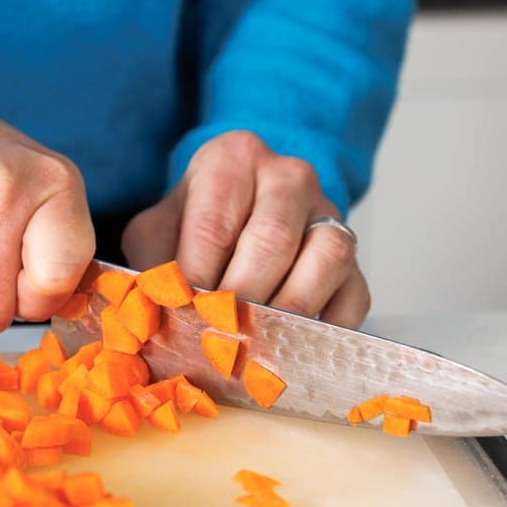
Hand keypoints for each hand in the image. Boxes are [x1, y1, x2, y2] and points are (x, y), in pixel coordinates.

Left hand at [121, 131, 369, 326]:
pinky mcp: (354, 257)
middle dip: (240, 301)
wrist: (237, 215)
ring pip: (326, 258)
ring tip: (254, 346)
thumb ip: (152, 265)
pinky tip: (291, 348)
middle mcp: (288, 175)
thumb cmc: (191, 227)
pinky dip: (325, 329)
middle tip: (216, 341)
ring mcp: (328, 213)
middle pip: (272, 242)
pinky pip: (353, 295)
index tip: (183, 317)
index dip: (197, 280)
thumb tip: (153, 315)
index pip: (214, 225)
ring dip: (287, 313)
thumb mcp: (156, 233)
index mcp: (231, 159)